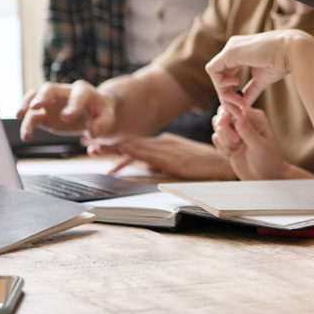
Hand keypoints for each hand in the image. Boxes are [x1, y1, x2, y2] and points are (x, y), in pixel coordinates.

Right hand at [18, 80, 116, 141]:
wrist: (93, 113)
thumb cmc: (101, 113)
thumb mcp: (107, 117)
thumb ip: (102, 124)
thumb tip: (93, 133)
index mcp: (83, 91)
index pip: (78, 95)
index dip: (72, 105)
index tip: (67, 117)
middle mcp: (64, 92)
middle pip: (49, 88)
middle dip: (42, 96)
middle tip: (35, 106)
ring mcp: (52, 101)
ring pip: (35, 97)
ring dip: (27, 105)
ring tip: (20, 115)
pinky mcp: (44, 113)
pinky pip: (32, 115)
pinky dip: (27, 124)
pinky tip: (26, 136)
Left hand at [88, 133, 235, 179]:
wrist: (226, 164)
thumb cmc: (206, 165)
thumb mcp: (178, 163)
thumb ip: (161, 165)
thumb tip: (145, 170)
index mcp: (164, 143)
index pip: (134, 142)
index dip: (115, 143)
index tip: (97, 143)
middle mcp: (163, 143)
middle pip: (131, 143)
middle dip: (109, 144)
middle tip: (88, 143)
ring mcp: (168, 150)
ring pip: (136, 147)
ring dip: (115, 148)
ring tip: (96, 149)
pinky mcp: (173, 159)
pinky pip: (149, 157)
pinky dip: (134, 154)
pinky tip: (123, 154)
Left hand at [205, 30, 312, 116]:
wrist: (293, 51)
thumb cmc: (282, 62)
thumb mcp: (262, 79)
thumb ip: (250, 91)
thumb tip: (243, 107)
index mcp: (240, 52)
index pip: (226, 74)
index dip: (230, 92)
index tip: (242, 106)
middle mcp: (232, 48)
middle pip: (219, 76)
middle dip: (226, 96)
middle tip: (239, 110)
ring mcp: (230, 48)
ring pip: (215, 74)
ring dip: (224, 93)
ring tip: (240, 103)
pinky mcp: (229, 52)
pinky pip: (213, 70)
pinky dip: (221, 84)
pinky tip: (236, 88)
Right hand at [212, 106, 299, 179]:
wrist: (266, 178)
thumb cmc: (269, 161)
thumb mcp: (259, 147)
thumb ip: (248, 132)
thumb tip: (239, 117)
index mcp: (255, 118)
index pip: (236, 108)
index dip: (228, 116)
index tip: (230, 130)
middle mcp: (244, 122)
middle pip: (223, 115)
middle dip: (224, 129)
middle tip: (236, 142)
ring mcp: (235, 132)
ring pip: (218, 127)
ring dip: (223, 140)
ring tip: (235, 149)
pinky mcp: (229, 143)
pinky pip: (216, 139)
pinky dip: (221, 148)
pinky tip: (231, 155)